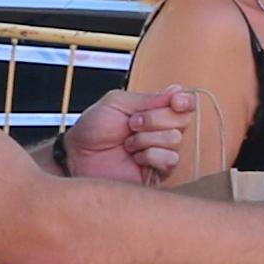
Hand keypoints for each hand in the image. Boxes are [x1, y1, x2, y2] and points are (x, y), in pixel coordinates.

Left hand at [63, 83, 196, 183]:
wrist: (77, 156)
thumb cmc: (93, 128)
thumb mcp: (117, 103)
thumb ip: (149, 98)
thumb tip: (179, 90)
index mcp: (155, 110)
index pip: (185, 103)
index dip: (184, 101)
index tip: (174, 101)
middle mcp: (162, 131)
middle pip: (183, 120)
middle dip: (155, 119)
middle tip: (131, 124)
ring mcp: (162, 152)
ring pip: (176, 140)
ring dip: (147, 139)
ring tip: (127, 144)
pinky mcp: (158, 174)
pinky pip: (170, 160)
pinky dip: (150, 156)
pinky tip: (134, 158)